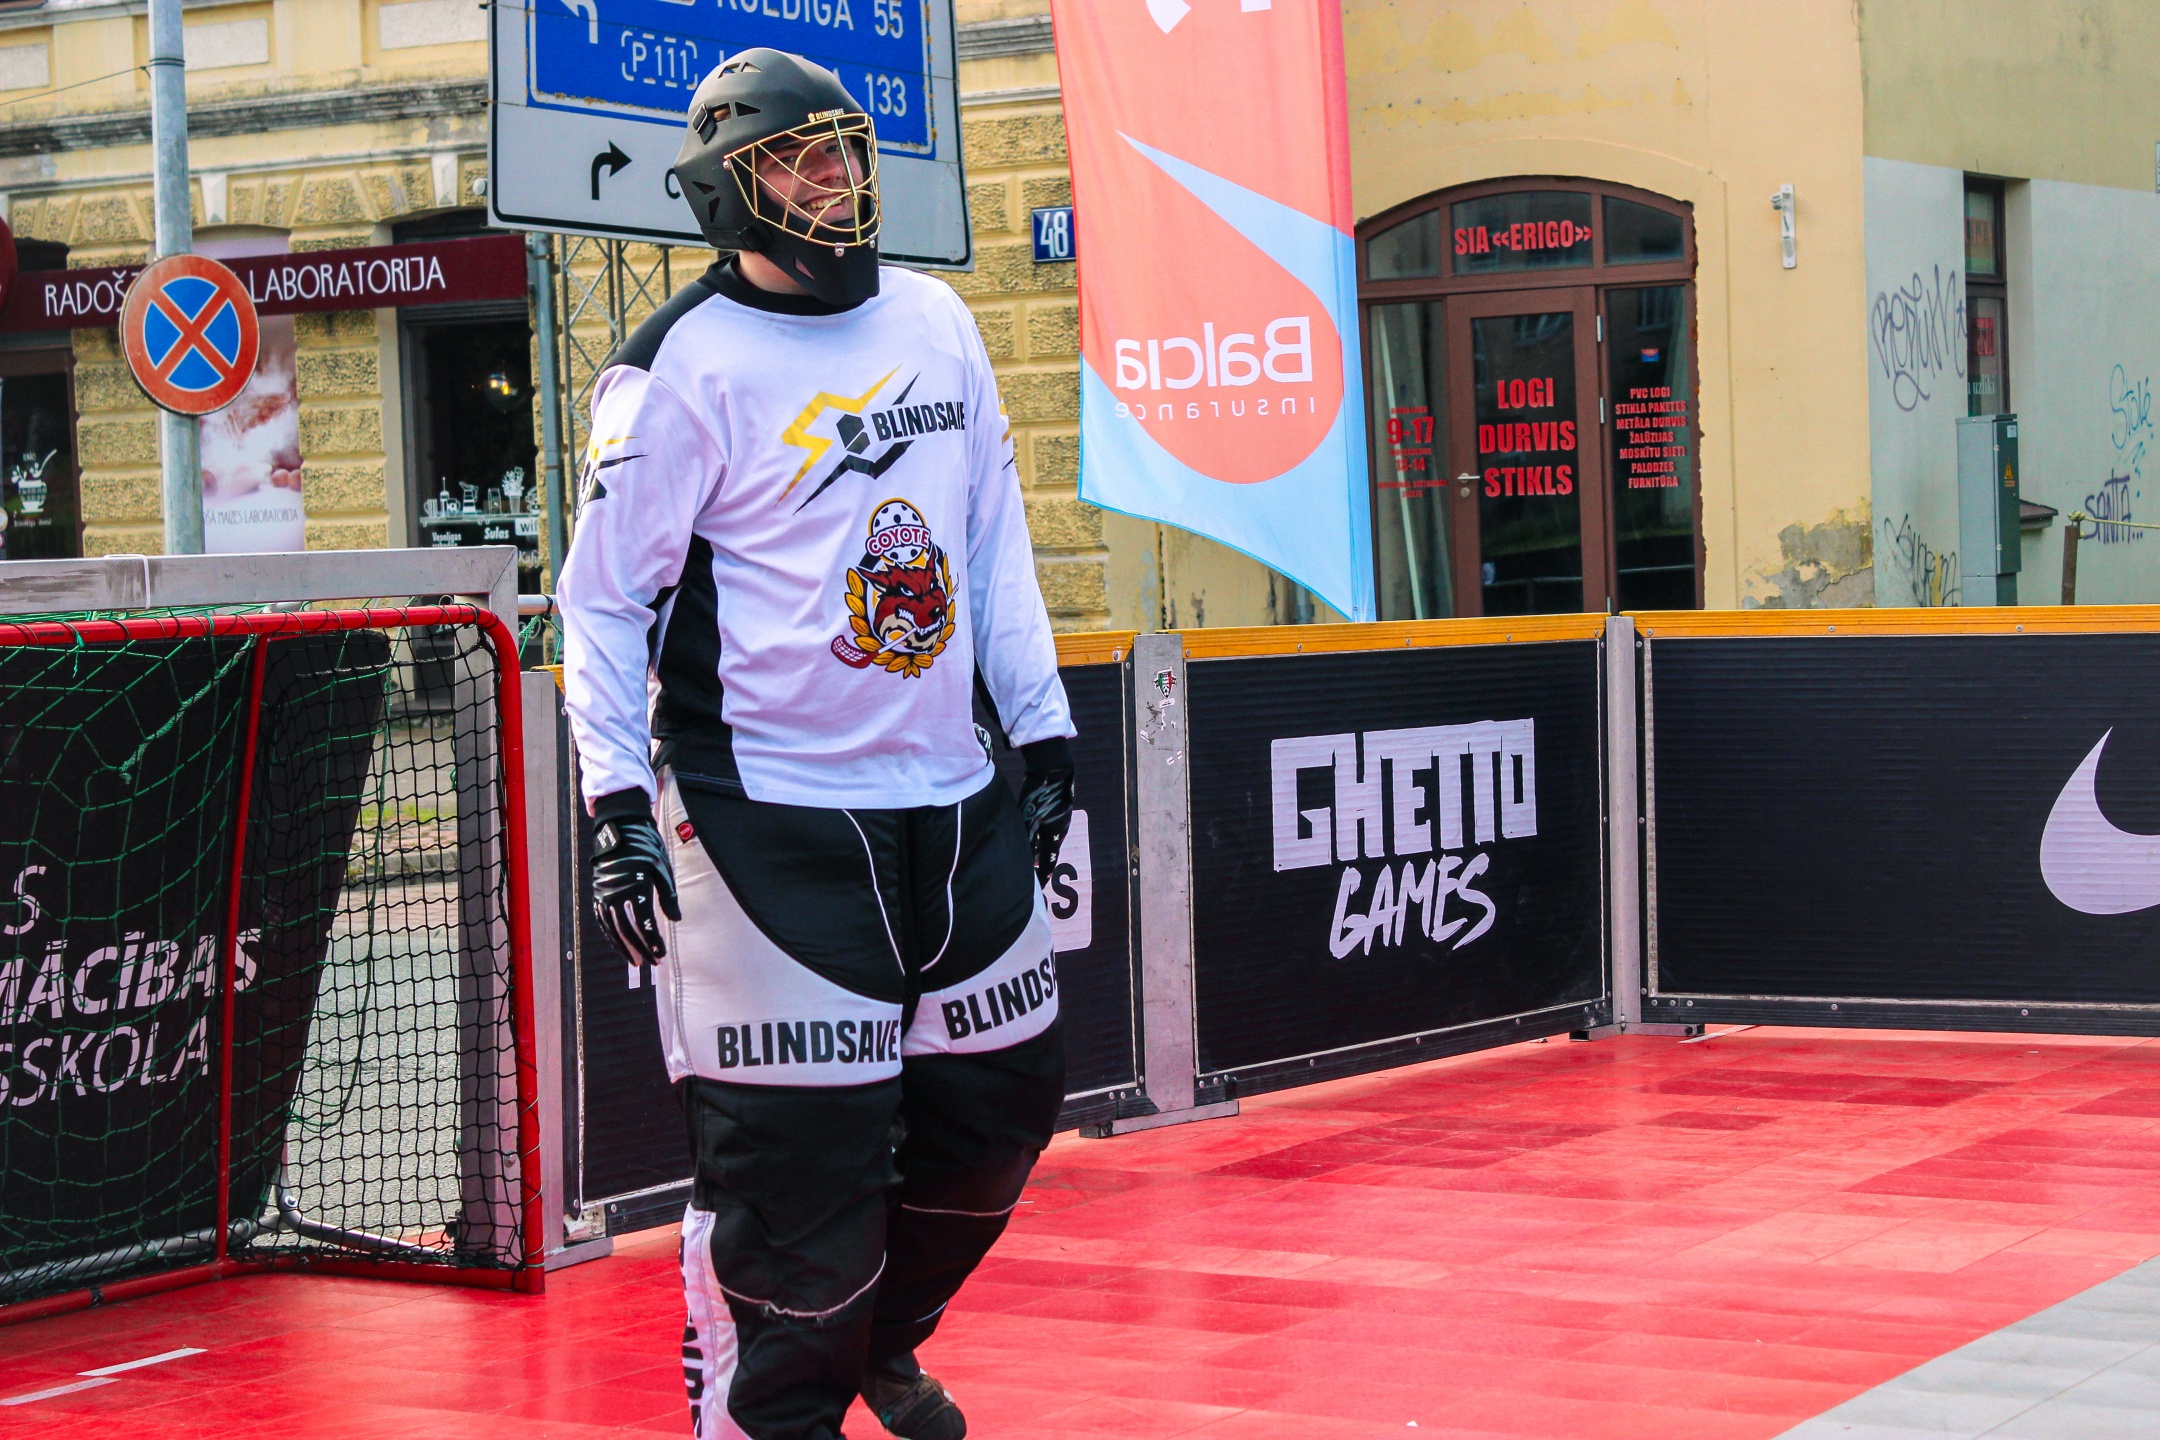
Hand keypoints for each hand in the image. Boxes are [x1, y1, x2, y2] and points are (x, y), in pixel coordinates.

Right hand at [592, 808, 680, 966]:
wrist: (620, 828)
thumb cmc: (645, 846)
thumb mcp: (662, 868)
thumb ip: (668, 896)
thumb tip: (675, 919)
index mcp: (635, 886)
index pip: (644, 922)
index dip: (653, 941)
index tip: (661, 955)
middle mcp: (616, 893)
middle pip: (627, 929)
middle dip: (640, 948)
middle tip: (652, 963)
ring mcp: (603, 894)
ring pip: (612, 928)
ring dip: (623, 947)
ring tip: (635, 962)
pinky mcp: (597, 893)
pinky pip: (602, 920)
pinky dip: (610, 935)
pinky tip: (618, 945)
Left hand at [1017, 738, 1075, 889]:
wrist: (1053, 768)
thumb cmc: (1039, 795)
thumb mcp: (1029, 819)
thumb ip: (1027, 838)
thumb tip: (1025, 858)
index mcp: (1055, 835)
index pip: (1049, 861)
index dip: (1044, 874)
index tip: (1041, 887)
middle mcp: (1060, 829)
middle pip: (1049, 851)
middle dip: (1040, 862)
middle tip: (1032, 872)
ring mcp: (1061, 817)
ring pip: (1049, 838)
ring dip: (1040, 847)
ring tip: (1030, 855)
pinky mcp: (1057, 808)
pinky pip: (1048, 827)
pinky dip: (1040, 834)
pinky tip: (1032, 832)